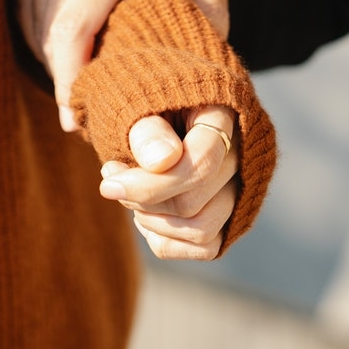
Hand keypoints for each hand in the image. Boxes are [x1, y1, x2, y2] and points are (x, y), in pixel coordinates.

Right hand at [17, 0, 227, 130]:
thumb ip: (203, 18)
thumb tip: (184, 70)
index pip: (69, 31)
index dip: (67, 82)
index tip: (73, 120)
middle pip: (46, 30)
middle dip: (62, 75)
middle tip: (85, 109)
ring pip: (30, 16)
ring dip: (50, 54)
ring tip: (79, 82)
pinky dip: (42, 27)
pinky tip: (68, 46)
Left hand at [99, 105, 237, 259]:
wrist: (148, 110)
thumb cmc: (142, 101)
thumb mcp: (137, 102)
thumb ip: (147, 129)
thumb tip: (163, 161)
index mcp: (224, 115)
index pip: (201, 162)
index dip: (150, 183)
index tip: (107, 180)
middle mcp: (241, 155)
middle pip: (194, 202)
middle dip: (141, 199)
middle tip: (111, 179)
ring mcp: (239, 188)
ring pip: (202, 231)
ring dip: (152, 221)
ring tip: (128, 195)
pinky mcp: (228, 217)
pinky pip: (205, 248)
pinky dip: (165, 240)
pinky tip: (144, 214)